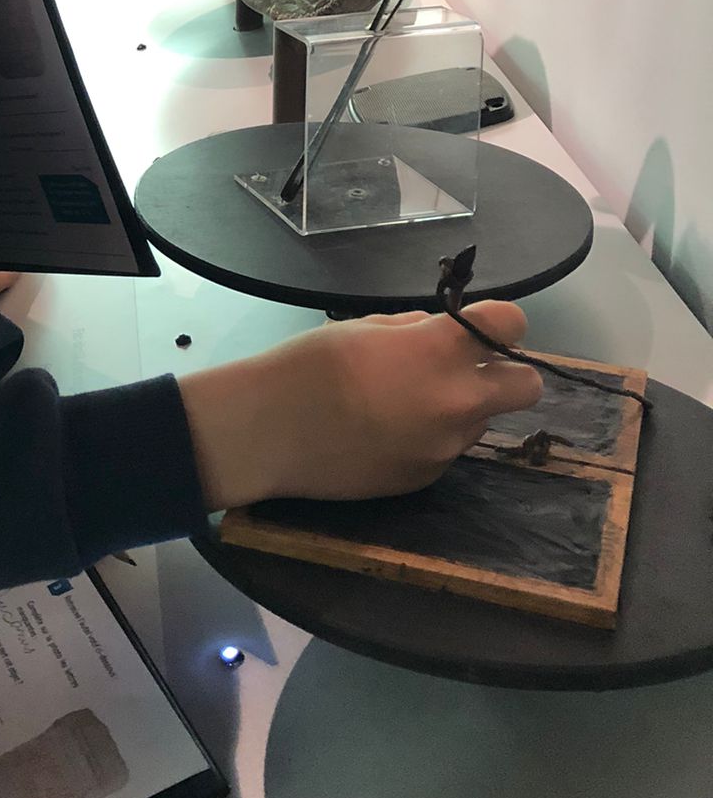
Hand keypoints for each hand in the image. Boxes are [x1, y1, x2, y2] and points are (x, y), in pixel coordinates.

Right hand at [178, 302, 543, 508]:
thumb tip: (440, 333)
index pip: (511, 322)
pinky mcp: (427, 478)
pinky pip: (446, 449)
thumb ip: (415, 329)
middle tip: (462, 369)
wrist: (269, 432)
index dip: (498, 320)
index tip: (473, 326)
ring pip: (480, 420)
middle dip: (505, 373)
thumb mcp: (364, 328)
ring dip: (459, 407)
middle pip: (527, 386)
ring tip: (401, 404)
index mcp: (439, 352)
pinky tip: (383, 432)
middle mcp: (457, 401)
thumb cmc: (308, 365)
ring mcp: (445, 446)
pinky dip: (428, 437)